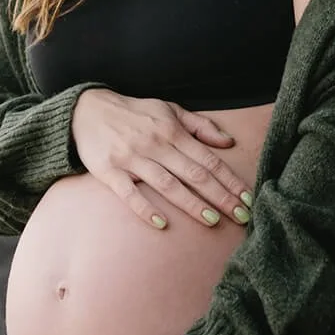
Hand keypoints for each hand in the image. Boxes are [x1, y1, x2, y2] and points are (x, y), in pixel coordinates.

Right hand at [70, 88, 253, 229]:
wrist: (86, 110)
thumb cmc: (135, 112)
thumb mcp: (169, 110)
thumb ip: (199, 126)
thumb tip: (228, 143)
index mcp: (172, 131)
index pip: (208, 159)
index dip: (230, 180)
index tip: (248, 199)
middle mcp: (155, 144)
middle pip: (194, 174)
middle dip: (220, 196)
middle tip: (241, 217)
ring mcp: (132, 159)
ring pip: (167, 185)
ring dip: (192, 204)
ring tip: (213, 221)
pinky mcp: (109, 172)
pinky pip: (129, 193)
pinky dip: (145, 209)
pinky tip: (161, 224)